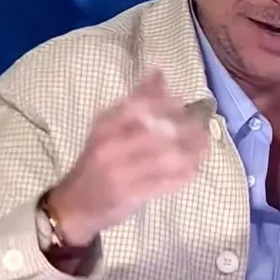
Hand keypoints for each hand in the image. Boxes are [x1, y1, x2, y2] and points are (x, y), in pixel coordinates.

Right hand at [45, 71, 209, 245]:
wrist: (75, 204)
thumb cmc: (96, 160)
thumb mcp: (107, 128)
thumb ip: (134, 102)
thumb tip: (160, 75)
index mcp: (106, 126)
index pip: (141, 105)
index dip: (167, 103)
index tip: (184, 103)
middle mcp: (112, 146)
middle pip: (159, 131)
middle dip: (187, 127)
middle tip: (203, 126)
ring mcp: (122, 172)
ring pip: (166, 157)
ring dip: (191, 151)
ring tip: (204, 147)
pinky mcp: (132, 195)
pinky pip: (165, 183)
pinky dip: (183, 175)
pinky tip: (194, 169)